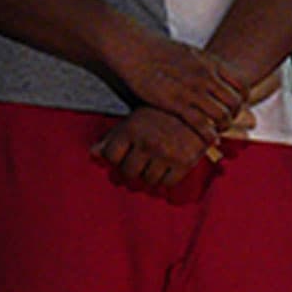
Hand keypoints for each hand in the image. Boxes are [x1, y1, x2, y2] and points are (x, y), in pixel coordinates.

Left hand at [92, 107, 209, 189]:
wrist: (199, 108)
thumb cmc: (161, 114)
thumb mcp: (135, 120)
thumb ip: (114, 137)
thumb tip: (93, 154)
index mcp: (131, 128)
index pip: (111, 156)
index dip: (115, 157)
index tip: (123, 155)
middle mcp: (147, 142)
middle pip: (129, 172)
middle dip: (132, 169)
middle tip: (139, 162)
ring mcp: (166, 154)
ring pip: (148, 180)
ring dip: (149, 175)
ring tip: (154, 164)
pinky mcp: (185, 162)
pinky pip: (168, 183)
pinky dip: (165, 179)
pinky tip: (167, 168)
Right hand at [107, 30, 244, 138]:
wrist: (132, 48)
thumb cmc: (156, 52)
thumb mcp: (189, 53)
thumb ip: (204, 66)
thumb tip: (214, 76)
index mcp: (210, 63)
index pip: (241, 86)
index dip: (242, 100)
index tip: (234, 107)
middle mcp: (205, 76)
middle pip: (235, 104)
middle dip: (234, 116)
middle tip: (226, 123)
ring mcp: (192, 90)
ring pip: (222, 116)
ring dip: (222, 128)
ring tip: (216, 132)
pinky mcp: (176, 102)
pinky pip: (202, 124)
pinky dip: (209, 135)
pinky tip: (209, 139)